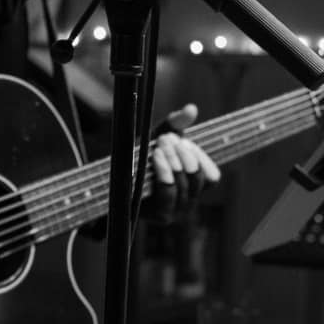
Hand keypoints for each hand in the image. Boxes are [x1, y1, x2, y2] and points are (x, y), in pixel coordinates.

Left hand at [144, 104, 219, 219]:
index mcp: (193, 188)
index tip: (183, 141)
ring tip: (159, 146)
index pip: (212, 177)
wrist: (112, 180)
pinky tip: (156, 157)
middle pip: (198, 178)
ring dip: (173, 160)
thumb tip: (191, 109)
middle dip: (184, 154)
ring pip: (184, 185)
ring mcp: (175, 212)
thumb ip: (176, 125)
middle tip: (166, 139)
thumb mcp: (159, 138)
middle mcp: (187, 203)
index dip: (201, 157)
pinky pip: (169, 193)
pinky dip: (165, 172)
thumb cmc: (140, 159)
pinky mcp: (158, 215)